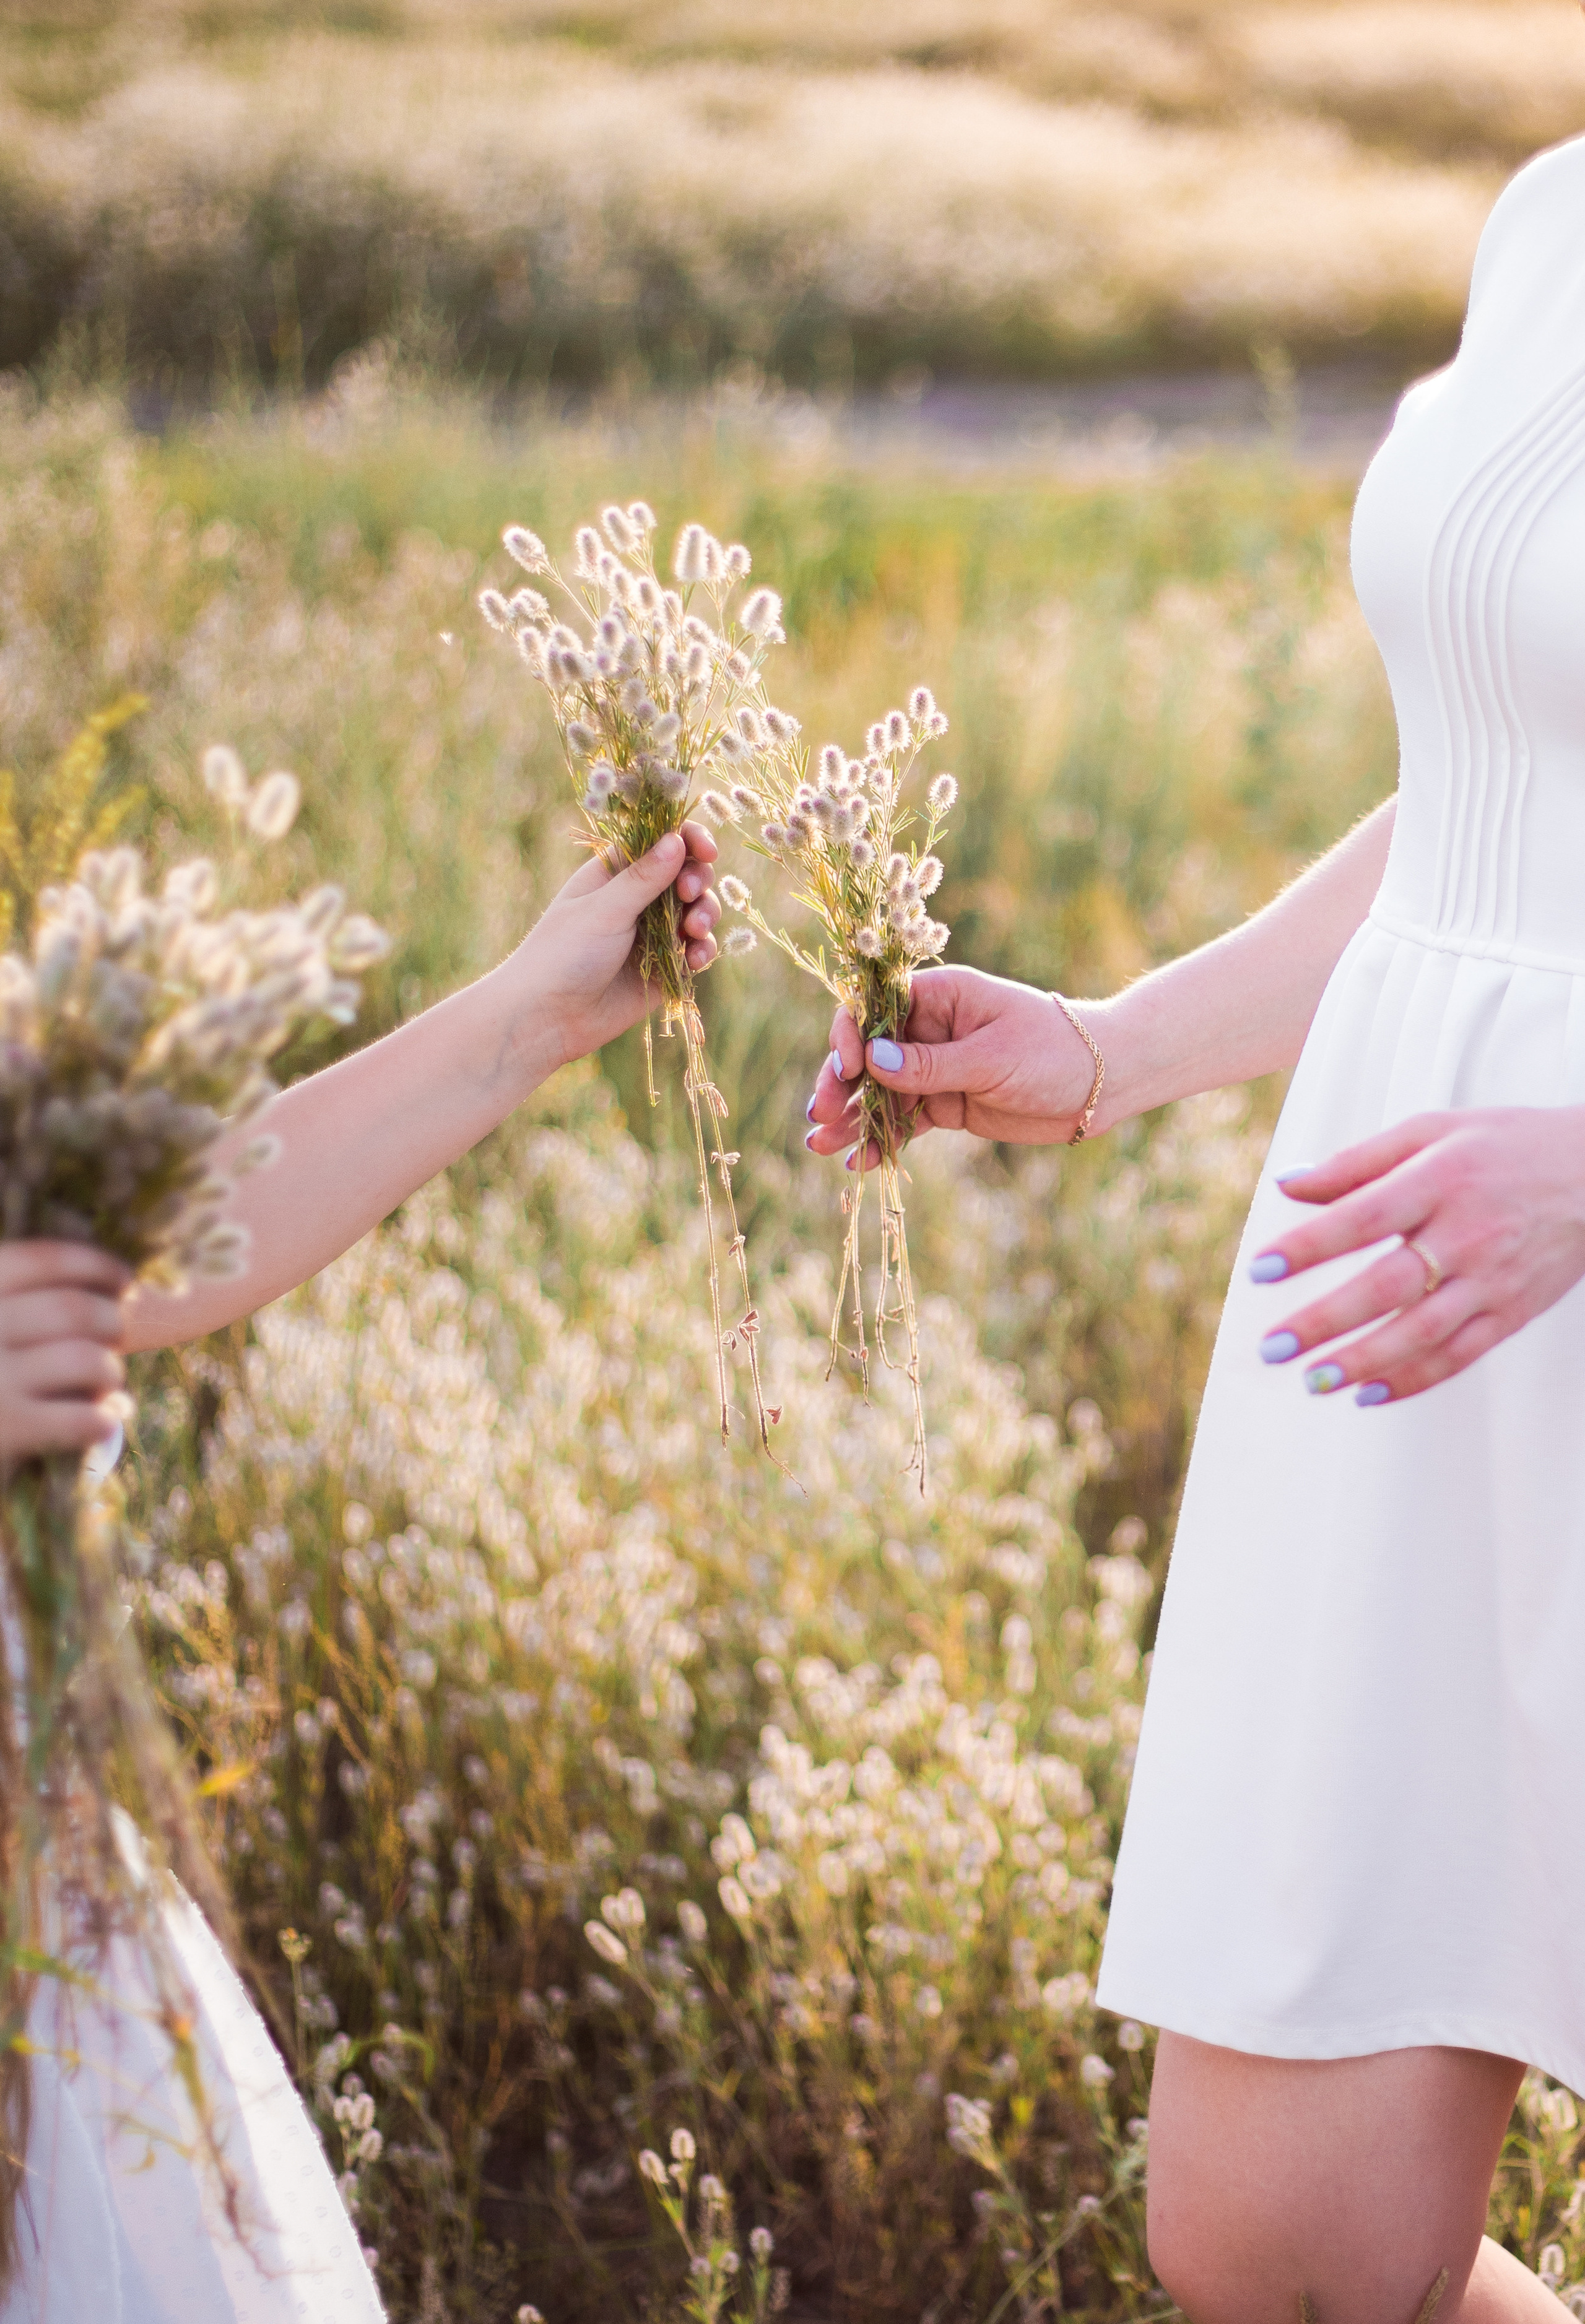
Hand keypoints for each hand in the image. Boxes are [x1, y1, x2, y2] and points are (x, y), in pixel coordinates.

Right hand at [0, 1243, 129, 1460]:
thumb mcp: (3, 1323)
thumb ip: (37, 1301)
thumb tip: (128, 1288)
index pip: (44, 1260)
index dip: (96, 1266)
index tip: (125, 1279)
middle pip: (73, 1309)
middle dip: (111, 1322)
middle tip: (114, 1339)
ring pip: (86, 1359)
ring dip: (110, 1372)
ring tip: (106, 1385)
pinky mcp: (9, 1428)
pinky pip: (83, 1417)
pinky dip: (104, 1419)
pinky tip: (102, 1423)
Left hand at [511, 821, 721, 1066]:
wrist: (550, 1017)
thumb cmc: (564, 954)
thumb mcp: (604, 910)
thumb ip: (643, 878)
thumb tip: (677, 839)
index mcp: (616, 873)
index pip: (661, 841)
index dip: (688, 840)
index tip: (707, 850)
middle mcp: (638, 898)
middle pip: (687, 873)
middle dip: (698, 880)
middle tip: (689, 894)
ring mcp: (654, 933)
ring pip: (697, 911)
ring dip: (705, 914)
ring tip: (693, 931)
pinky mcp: (665, 967)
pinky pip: (696, 950)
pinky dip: (702, 950)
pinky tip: (694, 960)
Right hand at [804, 965, 1100, 1163]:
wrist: (1101, 1084)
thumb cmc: (1053, 1050)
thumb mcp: (992, 1056)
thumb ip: (932, 1064)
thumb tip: (872, 1063)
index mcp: (939, 996)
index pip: (875, 1008)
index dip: (851, 1036)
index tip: (847, 1069)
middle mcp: (929, 1029)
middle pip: (867, 1054)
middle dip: (839, 1085)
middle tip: (818, 1117)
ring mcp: (935, 1069)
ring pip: (879, 1094)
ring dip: (850, 1119)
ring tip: (822, 1147)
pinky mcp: (946, 1104)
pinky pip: (903, 1123)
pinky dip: (881, 1141)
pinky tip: (858, 1163)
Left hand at [1250, 1107, 1584, 1404]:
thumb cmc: (1504, 1144)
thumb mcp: (1433, 1130)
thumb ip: (1357, 1161)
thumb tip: (1288, 1185)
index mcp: (1441, 1179)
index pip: (1363, 1216)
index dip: (1309, 1246)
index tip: (1260, 1270)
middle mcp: (1468, 1232)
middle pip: (1388, 1285)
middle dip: (1325, 1320)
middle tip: (1273, 1347)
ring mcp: (1493, 1278)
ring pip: (1423, 1332)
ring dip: (1363, 1361)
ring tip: (1312, 1380)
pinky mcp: (1513, 1311)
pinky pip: (1460, 1355)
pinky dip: (1413, 1379)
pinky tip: (1366, 1394)